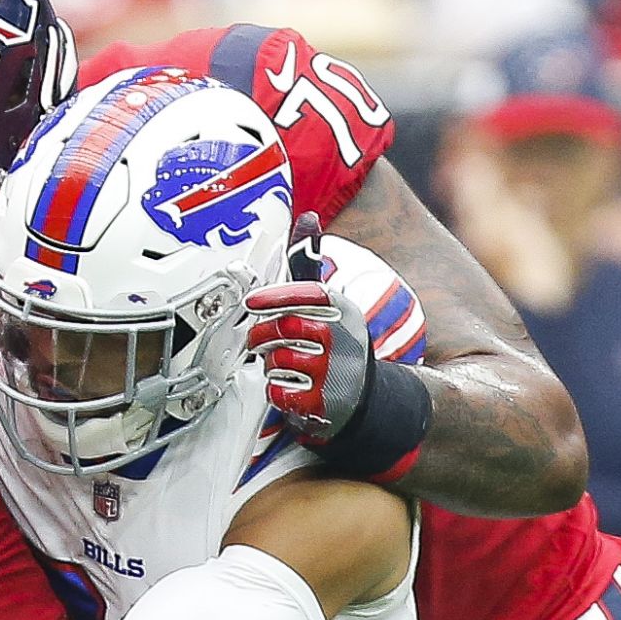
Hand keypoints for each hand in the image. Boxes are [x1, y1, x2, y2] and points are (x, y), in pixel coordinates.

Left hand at [246, 215, 430, 482]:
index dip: (276, 297)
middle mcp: (342, 338)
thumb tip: (307, 216)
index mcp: (343, 310)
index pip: (308, 295)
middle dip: (261, 336)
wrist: (368, 401)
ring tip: (283, 366)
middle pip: (282, 329)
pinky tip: (290, 390)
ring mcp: (334, 373)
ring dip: (270, 365)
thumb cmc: (336, 345)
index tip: (252, 303)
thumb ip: (309, 266)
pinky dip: (276, 393)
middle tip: (258, 341)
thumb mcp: (330, 304)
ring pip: (276, 361)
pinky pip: (278, 392)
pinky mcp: (324, 403)